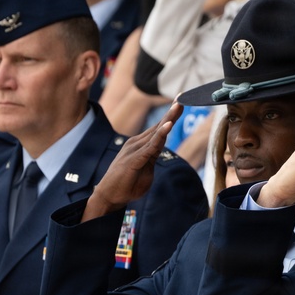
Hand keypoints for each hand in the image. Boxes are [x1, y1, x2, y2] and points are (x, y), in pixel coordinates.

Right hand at [82, 102, 181, 221]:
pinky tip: (168, 126)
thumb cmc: (128, 184)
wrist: (110, 196)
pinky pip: (151, 146)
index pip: (159, 129)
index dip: (171, 116)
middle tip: (183, 97)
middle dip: (172, 112)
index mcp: (141, 145)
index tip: (182, 104)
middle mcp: (137, 143)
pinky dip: (160, 135)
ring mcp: (135, 149)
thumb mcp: (146, 170)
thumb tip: (159, 149)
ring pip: (156, 132)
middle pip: (159, 126)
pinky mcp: (134, 159)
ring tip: (179, 106)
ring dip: (168, 119)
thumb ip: (153, 157)